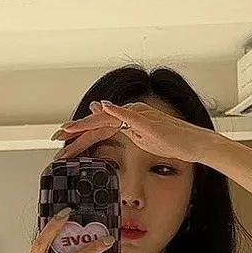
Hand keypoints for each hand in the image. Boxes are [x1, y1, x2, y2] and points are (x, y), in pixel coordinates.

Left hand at [53, 100, 213, 165]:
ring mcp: (139, 115)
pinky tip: (101, 108)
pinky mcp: (148, 120)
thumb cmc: (174, 143)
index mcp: (128, 120)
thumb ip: (127, 132)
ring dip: (86, 124)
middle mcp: (130, 113)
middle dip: (75, 132)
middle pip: (98, 123)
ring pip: (106, 118)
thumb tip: (111, 125)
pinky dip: (114, 110)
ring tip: (68, 130)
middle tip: (56, 138)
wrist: (195, 144)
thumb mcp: (145, 140)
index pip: (99, 128)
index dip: (79, 136)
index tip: (62, 145)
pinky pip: (128, 114)